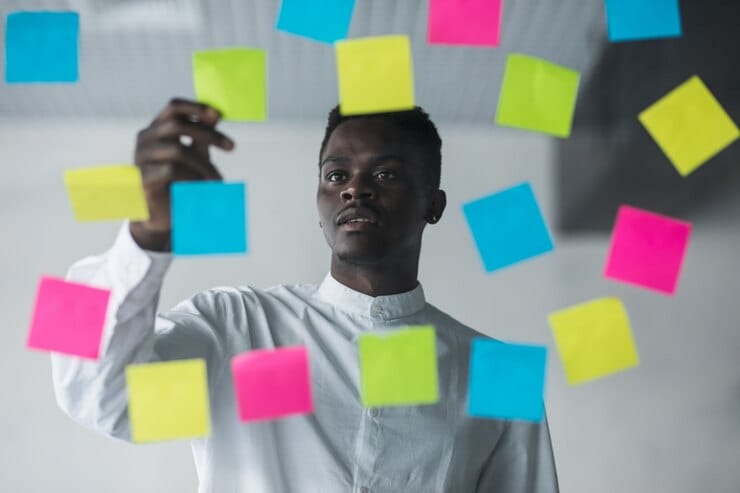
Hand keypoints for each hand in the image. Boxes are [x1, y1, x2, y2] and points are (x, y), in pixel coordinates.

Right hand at [130, 98, 234, 250]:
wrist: (162, 215)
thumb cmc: (179, 181)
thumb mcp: (194, 156)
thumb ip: (202, 136)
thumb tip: (216, 114)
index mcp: (157, 129)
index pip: (173, 107)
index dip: (196, 107)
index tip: (219, 114)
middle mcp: (145, 139)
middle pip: (176, 125)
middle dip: (208, 134)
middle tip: (231, 146)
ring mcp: (140, 158)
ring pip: (176, 150)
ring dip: (204, 164)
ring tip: (218, 180)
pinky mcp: (141, 178)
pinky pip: (170, 171)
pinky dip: (191, 178)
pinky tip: (201, 188)